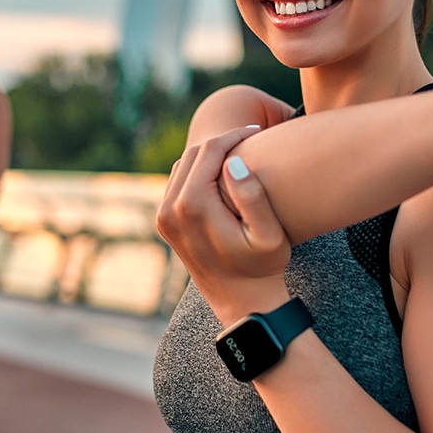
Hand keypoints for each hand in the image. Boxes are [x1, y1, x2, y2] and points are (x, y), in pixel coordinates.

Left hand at [157, 125, 292, 320]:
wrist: (241, 301)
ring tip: (239, 154)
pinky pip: (178, 182)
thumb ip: (253, 196)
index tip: (258, 130)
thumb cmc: (263, 267)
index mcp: (193, 206)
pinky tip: (222, 174)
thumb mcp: (269, 235)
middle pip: (194, 153)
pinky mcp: (164, 222)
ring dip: (209, 155)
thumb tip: (233, 162)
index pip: (210, 150)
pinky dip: (197, 171)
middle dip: (222, 142)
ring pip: (183, 165)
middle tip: (251, 138)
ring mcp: (163, 216)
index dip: (235, 135)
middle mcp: (170, 208)